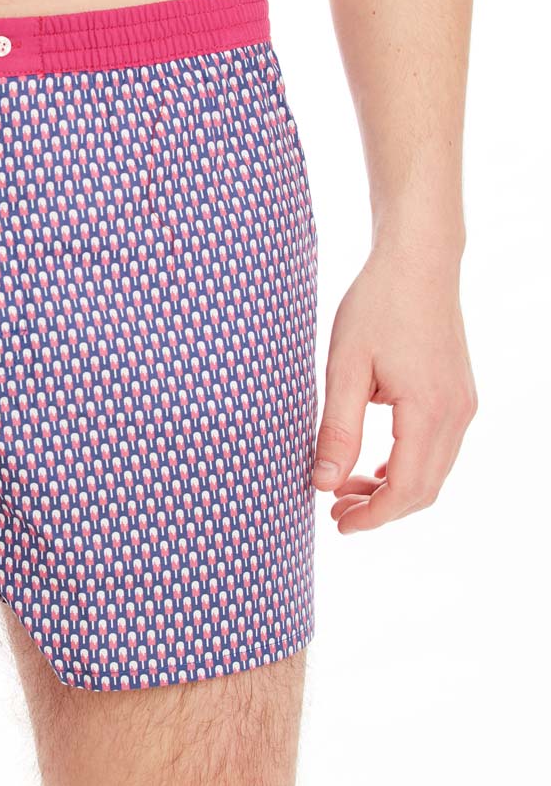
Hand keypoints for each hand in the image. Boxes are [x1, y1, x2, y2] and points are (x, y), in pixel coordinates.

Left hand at [312, 243, 476, 532]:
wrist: (417, 261)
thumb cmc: (376, 306)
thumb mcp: (344, 367)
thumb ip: (337, 430)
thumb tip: (322, 484)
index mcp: (429, 410)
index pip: (406, 488)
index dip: (373, 515)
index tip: (336, 523)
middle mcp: (457, 413)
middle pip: (424, 488)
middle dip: (381, 508)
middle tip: (334, 512)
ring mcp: (463, 404)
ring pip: (433, 471)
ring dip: (392, 488)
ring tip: (344, 488)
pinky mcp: (458, 394)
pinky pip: (437, 448)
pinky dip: (405, 465)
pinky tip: (371, 464)